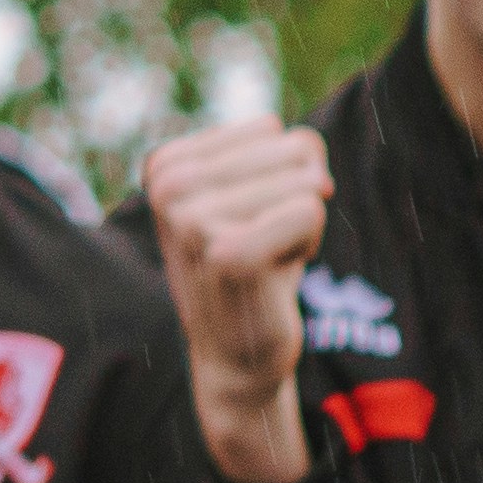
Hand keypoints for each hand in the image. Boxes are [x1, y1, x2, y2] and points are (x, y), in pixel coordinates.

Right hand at [141, 119, 334, 482]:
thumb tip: (317, 178)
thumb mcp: (257, 191)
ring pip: (306, 181)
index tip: (247, 219)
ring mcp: (191, 220)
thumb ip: (286, 151)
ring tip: (265, 259)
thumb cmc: (254, 264)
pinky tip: (273, 275)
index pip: (271, 130)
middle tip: (262, 243)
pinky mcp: (226, 254)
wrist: (235, 352)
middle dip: (295, 197)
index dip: (278, 175)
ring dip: (301, 224)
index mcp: (165, 165)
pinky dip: (307, 246)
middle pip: (292, 150)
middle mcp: (169, 187)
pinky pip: (310, 212)